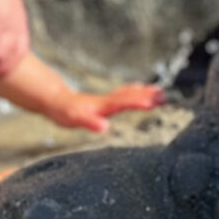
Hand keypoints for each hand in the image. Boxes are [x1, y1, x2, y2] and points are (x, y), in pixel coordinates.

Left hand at [40, 84, 165, 132]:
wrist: (55, 101)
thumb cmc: (66, 111)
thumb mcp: (76, 119)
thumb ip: (90, 122)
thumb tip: (105, 127)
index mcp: (104, 106)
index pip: (124, 103)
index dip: (138, 102)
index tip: (153, 102)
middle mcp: (108, 101)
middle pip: (130, 97)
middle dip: (146, 96)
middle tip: (163, 95)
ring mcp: (107, 101)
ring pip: (128, 94)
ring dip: (143, 93)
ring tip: (158, 92)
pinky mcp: (105, 102)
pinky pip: (123, 95)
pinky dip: (134, 92)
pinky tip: (139, 91)